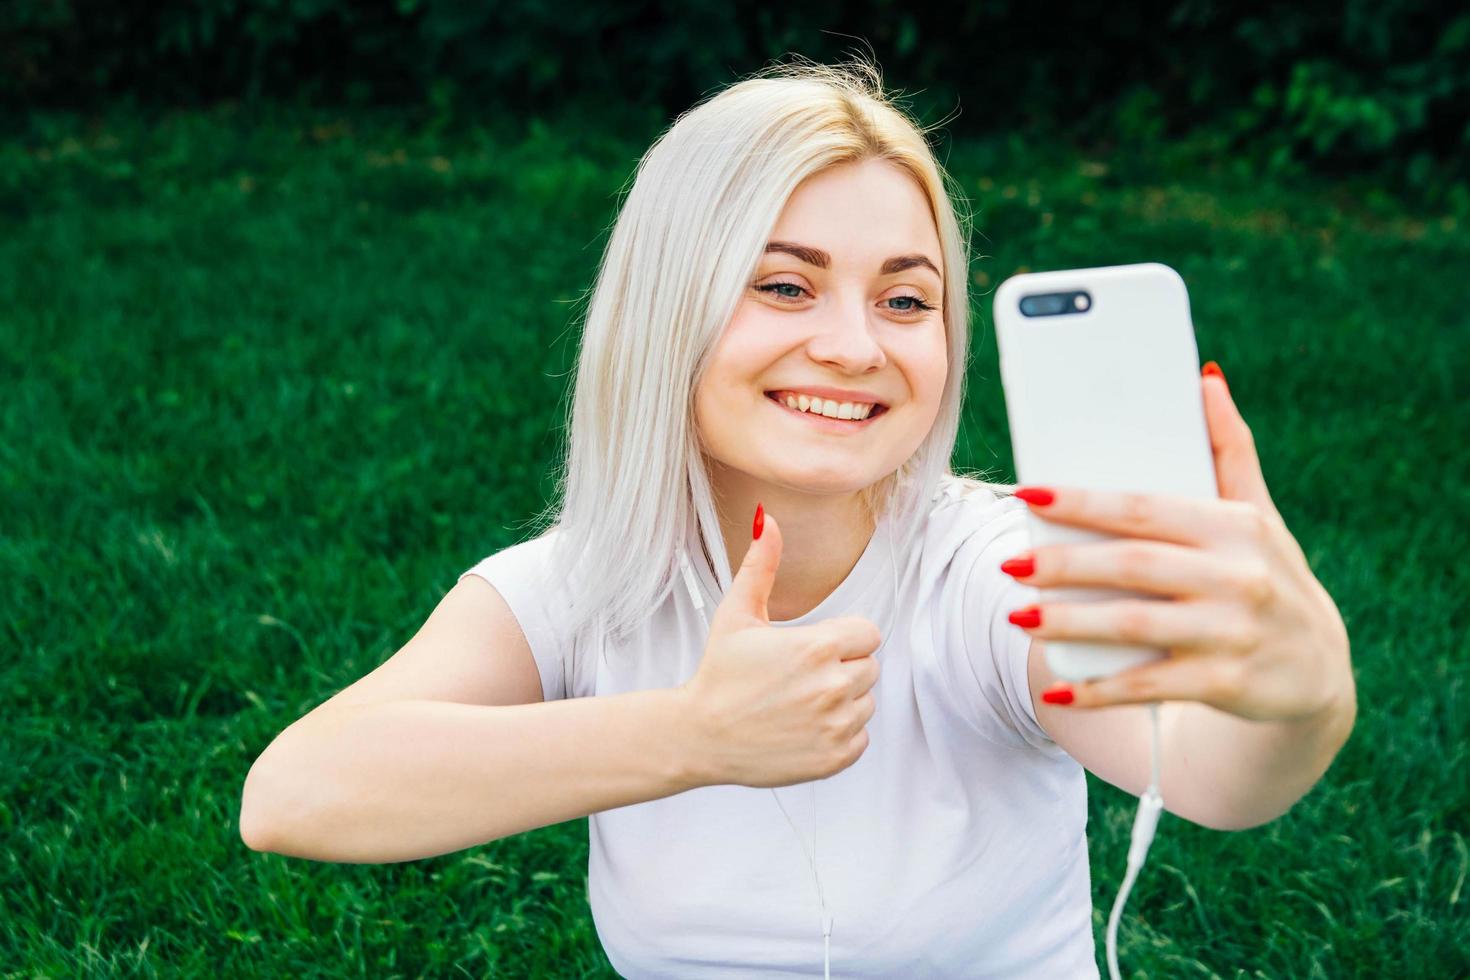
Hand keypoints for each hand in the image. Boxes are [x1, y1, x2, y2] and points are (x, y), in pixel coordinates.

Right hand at [675, 505, 881, 787]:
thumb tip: (769, 519)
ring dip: (841, 702)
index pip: (868, 633)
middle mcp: (833, 686)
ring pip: (866, 702)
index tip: (811, 649)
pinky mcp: (835, 757)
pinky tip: (803, 728)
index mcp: (817, 646)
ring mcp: (836, 725)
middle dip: (841, 668)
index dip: (842, 639)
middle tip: (799, 677)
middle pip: (869, 667)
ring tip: (798, 703)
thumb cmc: (719, 673)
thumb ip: (761, 565)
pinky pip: (860, 737)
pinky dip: (838, 734)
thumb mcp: (737, 614)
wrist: (699, 736)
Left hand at [999, 363, 1353, 722]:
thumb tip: (1206, 379)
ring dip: (1072, 623)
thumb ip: (1230, 450)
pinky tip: (1057, 687)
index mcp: (1235, 527)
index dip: (1083, 500)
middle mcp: (1238, 576)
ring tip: (1018, 616)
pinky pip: (1150, 685)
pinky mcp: (1227, 684)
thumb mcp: (1260, 515)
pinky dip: (1100, 689)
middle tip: (1009, 565)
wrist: (1319, 673)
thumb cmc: (1270, 578)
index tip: (1028, 492)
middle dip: (1065, 564)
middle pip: (1133, 564)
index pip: (1145, 507)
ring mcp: (1233, 633)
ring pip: (1136, 625)